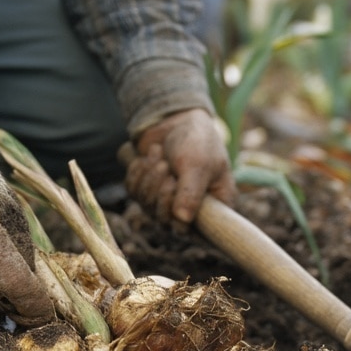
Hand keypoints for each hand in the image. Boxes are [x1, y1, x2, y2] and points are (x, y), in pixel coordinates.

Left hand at [126, 108, 234, 224]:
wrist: (175, 118)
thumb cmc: (197, 140)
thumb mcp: (199, 164)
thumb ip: (191, 193)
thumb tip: (182, 221)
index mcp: (216, 206)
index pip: (198, 233)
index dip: (181, 219)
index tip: (174, 189)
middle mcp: (193, 209)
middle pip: (166, 222)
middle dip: (160, 192)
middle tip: (165, 167)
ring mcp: (169, 202)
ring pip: (148, 208)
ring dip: (149, 179)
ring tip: (159, 157)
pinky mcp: (150, 191)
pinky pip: (134, 193)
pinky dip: (137, 173)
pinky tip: (147, 157)